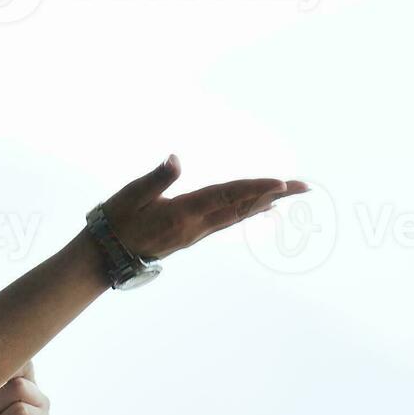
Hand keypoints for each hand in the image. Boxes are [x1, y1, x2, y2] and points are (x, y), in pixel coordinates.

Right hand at [102, 154, 308, 260]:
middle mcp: (197, 225)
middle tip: (305, 186)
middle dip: (274, 195)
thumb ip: (157, 179)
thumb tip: (176, 159)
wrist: (109, 255)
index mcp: (184, 213)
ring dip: (267, 202)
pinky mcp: (194, 234)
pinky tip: (263, 210)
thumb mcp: (131, 196)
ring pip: (239, 215)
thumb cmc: (116, 221)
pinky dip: (250, 212)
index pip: (226, 196)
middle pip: (242, 207)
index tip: (281, 182)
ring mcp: (197, 232)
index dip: (255, 188)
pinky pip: (229, 221)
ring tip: (290, 193)